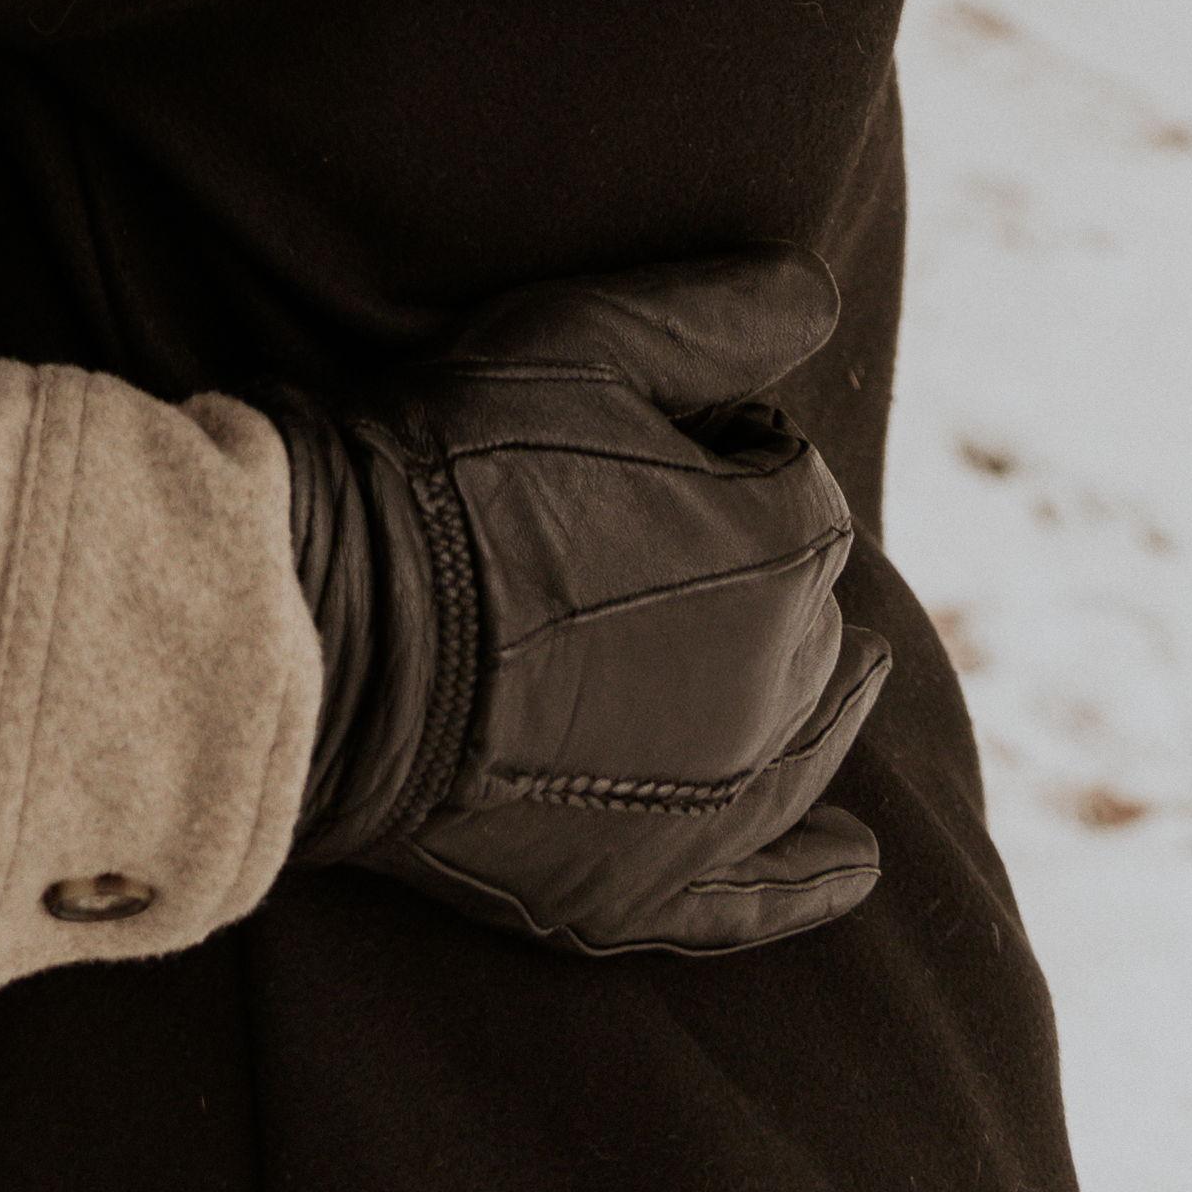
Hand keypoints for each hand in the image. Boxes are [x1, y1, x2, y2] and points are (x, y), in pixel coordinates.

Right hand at [266, 250, 889, 959]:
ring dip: (791, 690)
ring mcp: (721, 803)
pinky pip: (766, 894)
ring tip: (748, 663)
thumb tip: (820, 296)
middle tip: (632, 543)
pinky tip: (853, 862)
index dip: (718, 453)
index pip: (792, 483)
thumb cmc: (453, 467)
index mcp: (785, 548)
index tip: (630, 447)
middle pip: (807, 614)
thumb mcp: (582, 340)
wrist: (339, 629)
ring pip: (805, 736)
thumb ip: (719, 312)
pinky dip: (815, 877)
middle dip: (753, 572)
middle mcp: (784, 684)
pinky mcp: (646, 889)